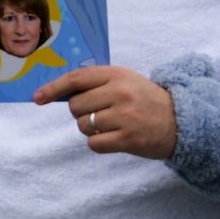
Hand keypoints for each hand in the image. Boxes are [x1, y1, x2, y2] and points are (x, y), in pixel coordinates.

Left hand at [34, 65, 176, 158]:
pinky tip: (113, 138)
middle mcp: (119, 93)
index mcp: (116, 74)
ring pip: (83, 125)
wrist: (182, 121)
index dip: (53, 88)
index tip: (37, 98)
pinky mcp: (129, 139)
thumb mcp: (123, 80)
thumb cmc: (144, 99)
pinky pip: (94, 144)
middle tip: (98, 113)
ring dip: (90, 129)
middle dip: (80, 112)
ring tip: (110, 125)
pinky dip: (98, 143)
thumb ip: (94, 82)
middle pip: (75, 106)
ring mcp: (125, 117)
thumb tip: (57, 93)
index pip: (75, 79)